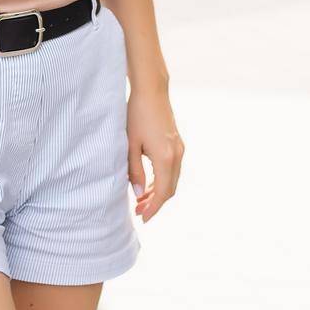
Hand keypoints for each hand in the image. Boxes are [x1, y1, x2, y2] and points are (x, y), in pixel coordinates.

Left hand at [126, 87, 182, 222]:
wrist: (151, 90)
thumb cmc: (136, 115)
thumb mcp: (130, 145)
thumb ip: (134, 171)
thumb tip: (138, 194)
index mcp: (166, 158)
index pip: (163, 193)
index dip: (153, 208)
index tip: (142, 218)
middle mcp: (177, 155)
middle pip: (170, 189)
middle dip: (155, 203)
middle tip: (138, 211)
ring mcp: (179, 148)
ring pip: (172, 179)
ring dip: (158, 191)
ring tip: (140, 200)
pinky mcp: (177, 143)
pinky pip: (172, 169)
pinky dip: (161, 179)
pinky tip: (147, 182)